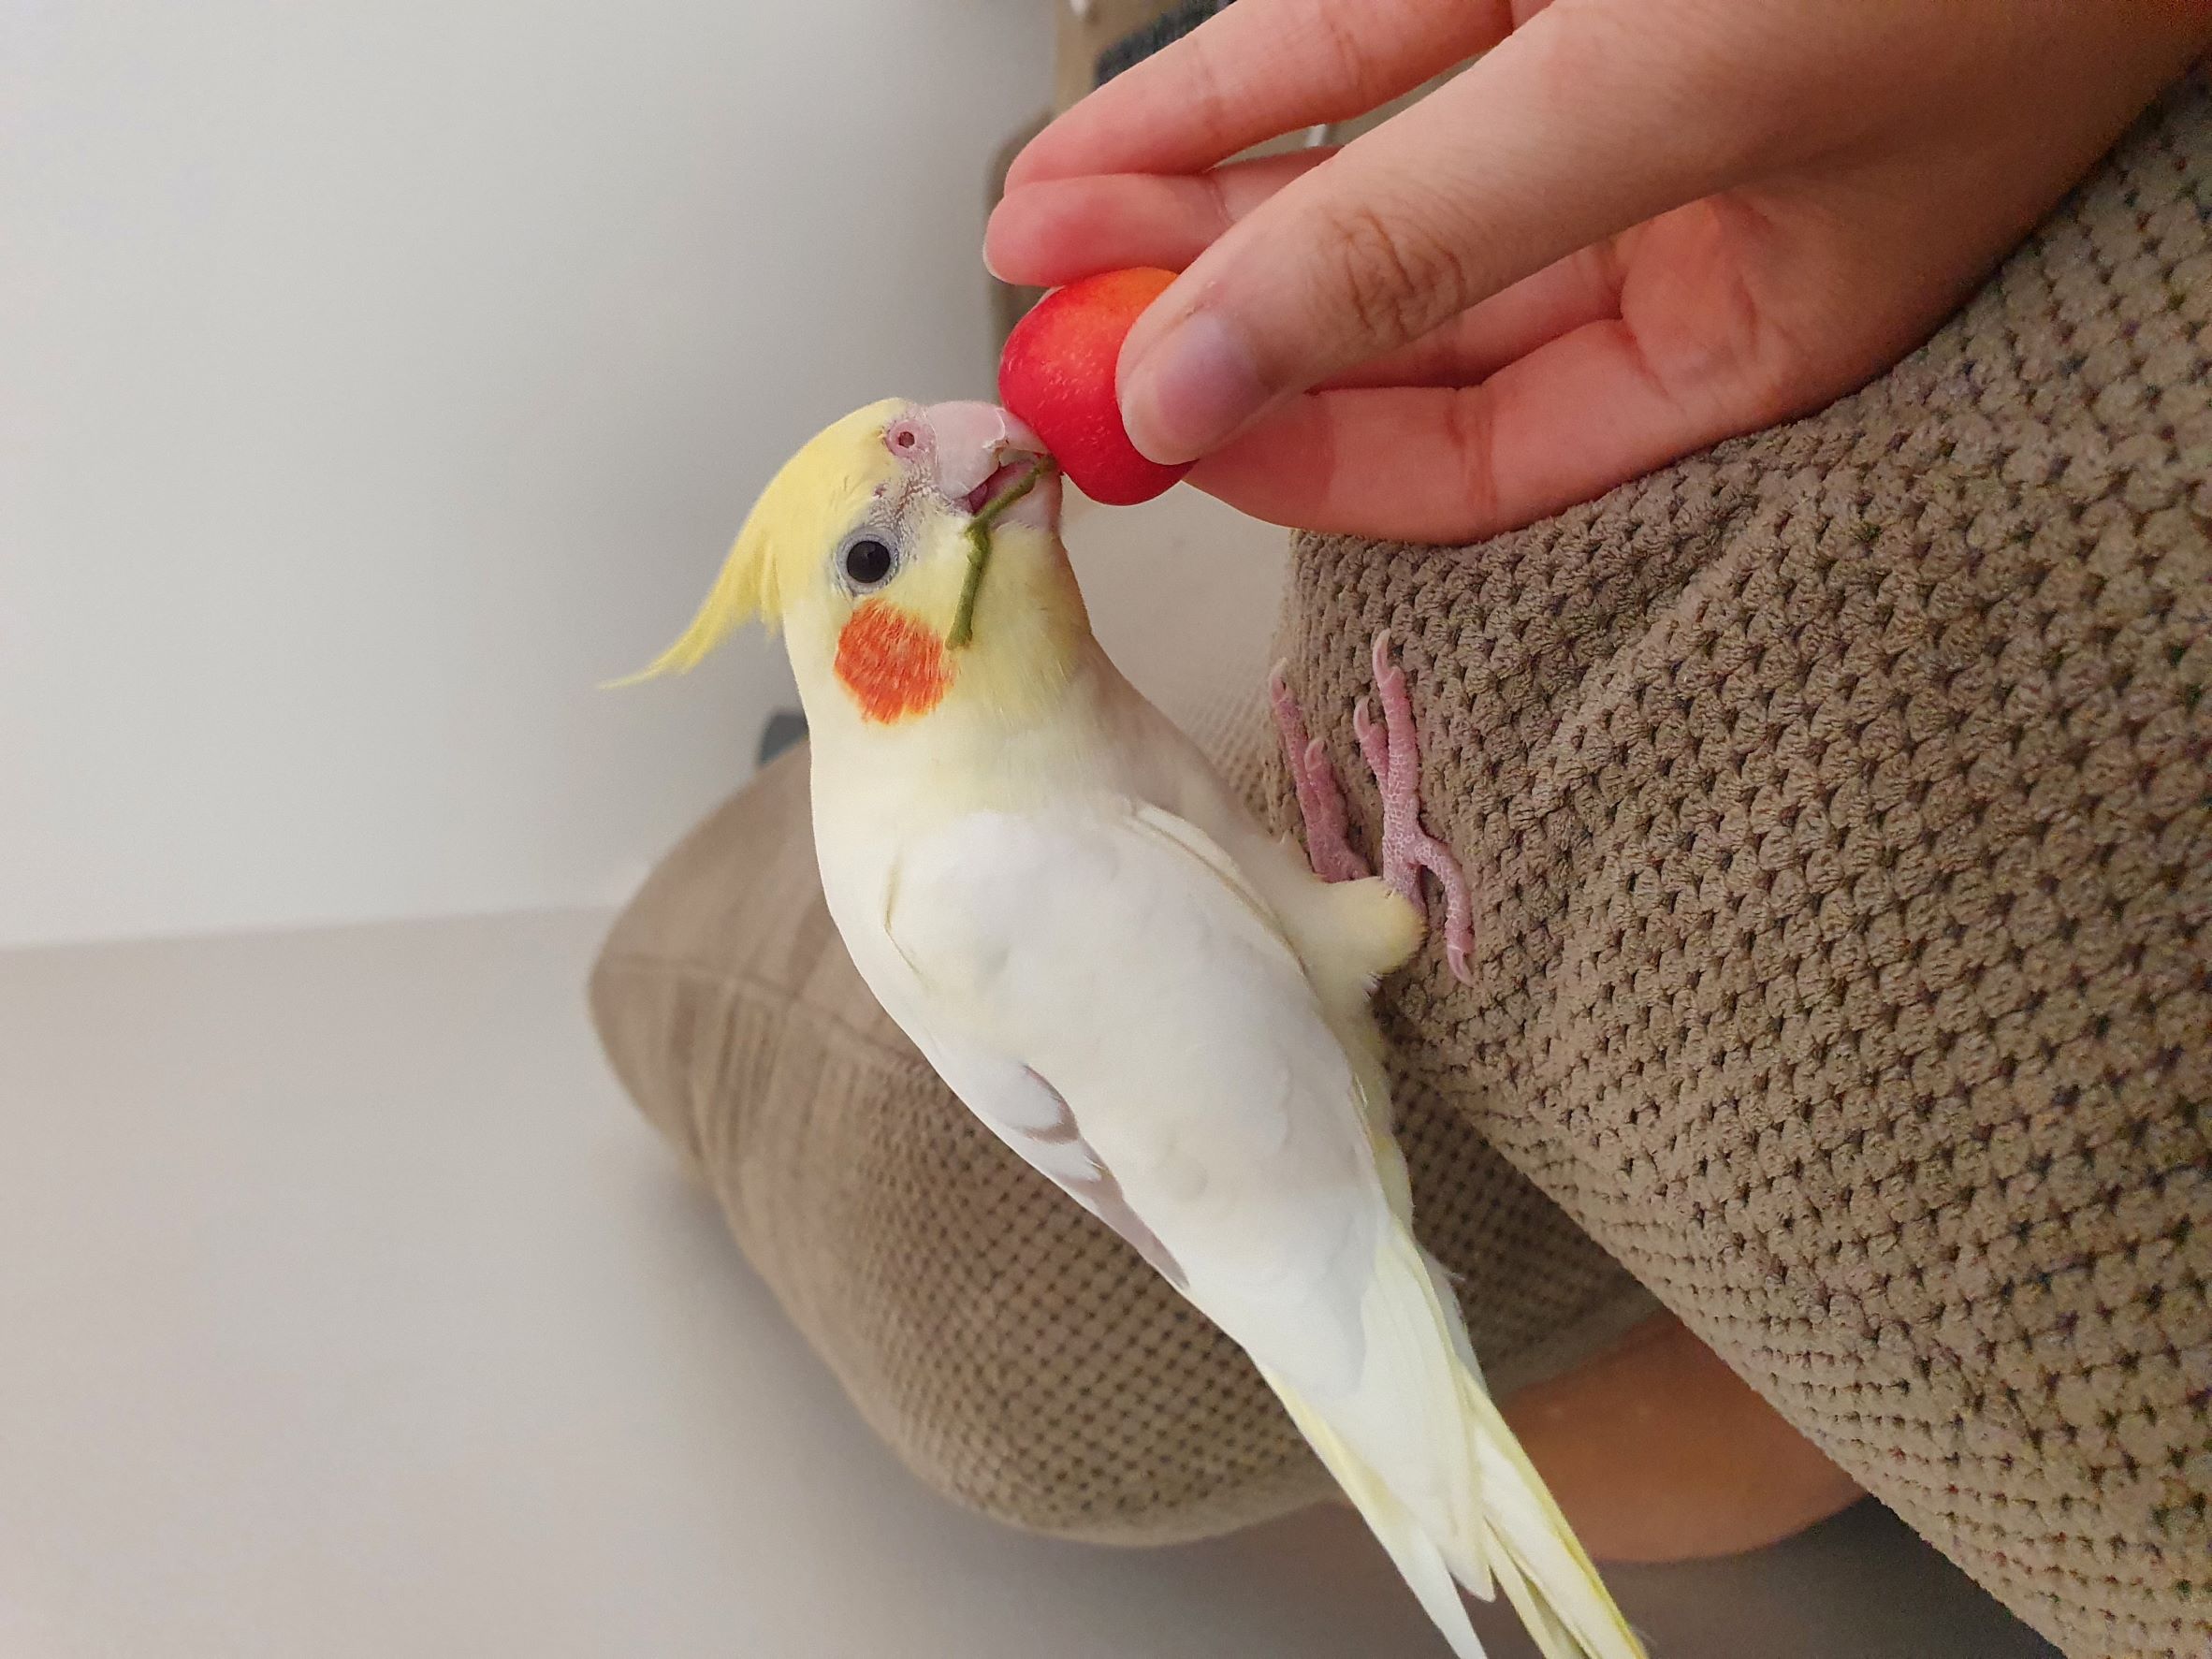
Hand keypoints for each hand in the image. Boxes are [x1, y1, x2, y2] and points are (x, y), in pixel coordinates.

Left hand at [987, 0, 2210, 540]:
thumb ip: (1420, 246)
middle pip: (1386, 317)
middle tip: (1055, 328)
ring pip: (1353, 176)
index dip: (1296, 454)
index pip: (1474, 459)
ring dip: (1188, 201)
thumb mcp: (1665, 106)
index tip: (1156, 429)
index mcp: (1738, 336)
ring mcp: (1604, 86)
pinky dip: (1238, 85)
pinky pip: (1368, 42)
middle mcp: (1661, 227)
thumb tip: (1188, 389)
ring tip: (1035, 232)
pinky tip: (1113, 130)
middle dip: (1210, 318)